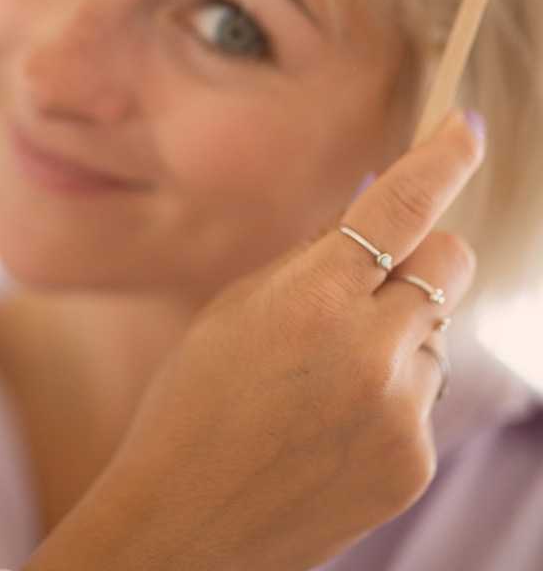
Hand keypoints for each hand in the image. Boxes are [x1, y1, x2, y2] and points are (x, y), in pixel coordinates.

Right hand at [86, 108, 483, 570]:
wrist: (184, 523)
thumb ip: (310, 259)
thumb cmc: (193, 401)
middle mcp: (370, 352)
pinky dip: (391, 394)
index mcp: (312, 299)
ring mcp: (400, 413)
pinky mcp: (415, 462)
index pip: (402, 207)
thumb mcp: (237, 309)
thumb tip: (365, 212)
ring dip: (397, 335)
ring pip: (434, 333)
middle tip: (378, 273)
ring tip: (327, 378)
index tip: (468, 129)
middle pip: (450, 262)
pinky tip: (335, 423)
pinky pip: (424, 396)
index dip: (444, 158)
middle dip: (424, 253)